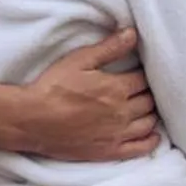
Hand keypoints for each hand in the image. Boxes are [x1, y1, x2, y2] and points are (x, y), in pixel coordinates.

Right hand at [23, 28, 160, 161]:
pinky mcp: (108, 151)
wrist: (32, 120)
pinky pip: (138, 149)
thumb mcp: (80, 60)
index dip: (144, 74)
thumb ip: (109, 48)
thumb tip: (133, 33)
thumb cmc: (53, 86)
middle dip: (148, 93)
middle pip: (148, 101)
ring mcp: (116, 134)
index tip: (140, 72)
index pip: (143, 80)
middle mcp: (122, 112)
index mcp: (117, 88)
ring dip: (151, 114)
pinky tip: (154, 136)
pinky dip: (150, 142)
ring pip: (147, 123)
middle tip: (143, 89)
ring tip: (146, 108)